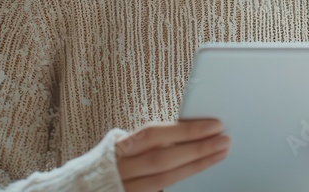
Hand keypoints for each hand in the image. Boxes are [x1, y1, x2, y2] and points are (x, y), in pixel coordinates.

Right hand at [115, 118, 230, 191]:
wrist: (84, 189)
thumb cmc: (111, 162)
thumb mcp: (124, 145)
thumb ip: (150, 139)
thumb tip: (189, 127)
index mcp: (117, 148)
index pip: (154, 134)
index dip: (185, 130)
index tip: (215, 124)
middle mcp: (119, 169)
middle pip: (162, 159)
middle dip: (197, 149)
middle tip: (224, 140)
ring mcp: (125, 187)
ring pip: (164, 179)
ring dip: (196, 166)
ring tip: (220, 153)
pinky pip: (159, 191)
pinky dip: (182, 181)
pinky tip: (200, 172)